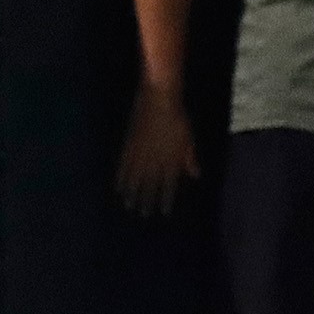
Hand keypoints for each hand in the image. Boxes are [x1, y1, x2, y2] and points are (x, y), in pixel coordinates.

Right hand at [114, 84, 201, 215]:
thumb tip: (195, 175)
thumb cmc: (178, 118)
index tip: (162, 212)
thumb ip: (189, 158)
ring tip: (128, 205)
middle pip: (149, 185)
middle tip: (142, 214)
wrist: (158, 99)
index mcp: (171, 159)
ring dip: (132, 193)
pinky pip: (123, 166)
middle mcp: (155, 160)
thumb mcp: (188, 139)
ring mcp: (140, 153)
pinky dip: (121, 178)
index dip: (165, 199)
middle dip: (146, 201)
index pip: (168, 185)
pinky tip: (118, 186)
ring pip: (135, 178)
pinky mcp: (129, 145)